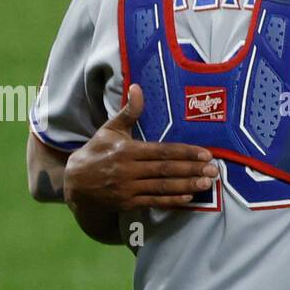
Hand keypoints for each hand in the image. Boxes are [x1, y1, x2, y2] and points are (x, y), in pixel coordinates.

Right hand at [63, 84, 218, 210]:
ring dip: (186, 186)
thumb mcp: (111, 129)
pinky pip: (154, 202)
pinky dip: (171, 201)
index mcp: (128, 150)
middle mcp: (129, 170)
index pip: (162, 151)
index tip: (206, 154)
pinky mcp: (128, 203)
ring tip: (206, 183)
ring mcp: (129, 188)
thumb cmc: (97, 151)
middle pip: (166, 169)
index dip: (185, 153)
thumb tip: (137, 87)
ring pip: (162, 187)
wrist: (75, 182)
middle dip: (192, 170)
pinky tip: (188, 198)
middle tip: (214, 170)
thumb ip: (129, 111)